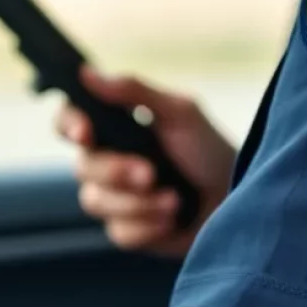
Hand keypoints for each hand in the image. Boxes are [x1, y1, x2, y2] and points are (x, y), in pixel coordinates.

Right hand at [56, 67, 236, 256]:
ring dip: (137, 203)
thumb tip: (87, 73)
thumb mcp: (180, 112)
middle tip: (150, 173)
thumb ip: (134, 91)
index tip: (85, 133)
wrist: (238, 200)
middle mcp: (105, 162)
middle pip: (81, 168)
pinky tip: (171, 218)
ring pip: (94, 202)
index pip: (68, 122)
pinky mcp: (128, 231)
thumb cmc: (210, 150)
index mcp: (112, 128)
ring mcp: (114, 198)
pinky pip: (118, 233)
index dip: (68, 126)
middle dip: (115, 172)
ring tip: (173, 200)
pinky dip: (148, 226)